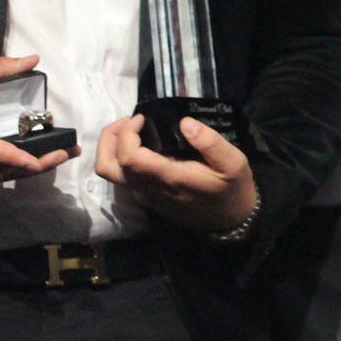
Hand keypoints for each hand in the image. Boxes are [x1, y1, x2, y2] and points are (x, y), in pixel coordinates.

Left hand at [94, 114, 259, 234]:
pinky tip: (144, 144)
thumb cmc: (232, 190)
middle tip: (129, 121)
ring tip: (131, 130)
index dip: (126, 134)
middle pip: (107, 167)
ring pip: (110, 174)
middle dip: (109, 138)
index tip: (142, 118)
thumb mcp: (234, 163)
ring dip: (111, 148)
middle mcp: (150, 189)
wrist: (231, 222)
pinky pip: (123, 177)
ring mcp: (146, 195)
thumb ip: (210, 142)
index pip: (128, 158)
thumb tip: (185, 122)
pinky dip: (122, 156)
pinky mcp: (148, 198)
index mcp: (169, 178)